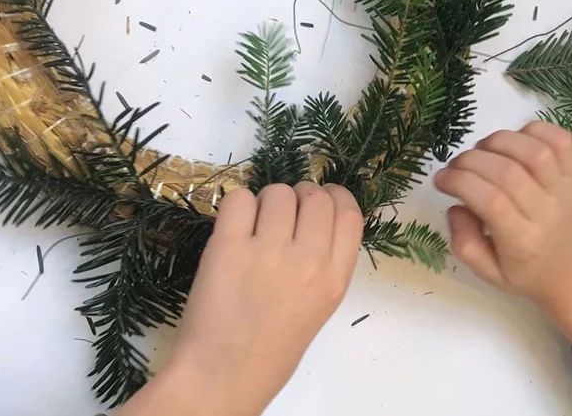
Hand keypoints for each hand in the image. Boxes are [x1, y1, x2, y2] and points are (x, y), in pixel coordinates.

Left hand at [123, 183, 363, 415]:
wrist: (221, 378)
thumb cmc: (271, 349)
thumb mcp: (319, 307)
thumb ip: (325, 262)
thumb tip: (314, 216)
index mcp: (334, 279)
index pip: (349, 213)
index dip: (334, 196)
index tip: (320, 198)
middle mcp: (308, 261)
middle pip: (315, 196)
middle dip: (300, 196)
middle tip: (282, 214)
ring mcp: (268, 252)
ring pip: (277, 193)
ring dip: (267, 201)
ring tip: (255, 227)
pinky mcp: (228, 248)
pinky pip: (240, 199)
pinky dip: (238, 206)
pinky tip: (234, 229)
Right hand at [435, 121, 571, 358]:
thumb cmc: (526, 273)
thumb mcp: (488, 274)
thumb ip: (464, 243)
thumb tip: (456, 205)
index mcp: (523, 243)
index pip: (492, 202)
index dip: (460, 182)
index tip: (441, 180)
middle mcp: (547, 213)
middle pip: (509, 173)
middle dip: (471, 161)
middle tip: (455, 167)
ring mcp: (564, 190)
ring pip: (535, 151)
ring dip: (499, 141)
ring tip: (482, 151)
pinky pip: (559, 141)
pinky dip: (534, 130)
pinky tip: (514, 141)